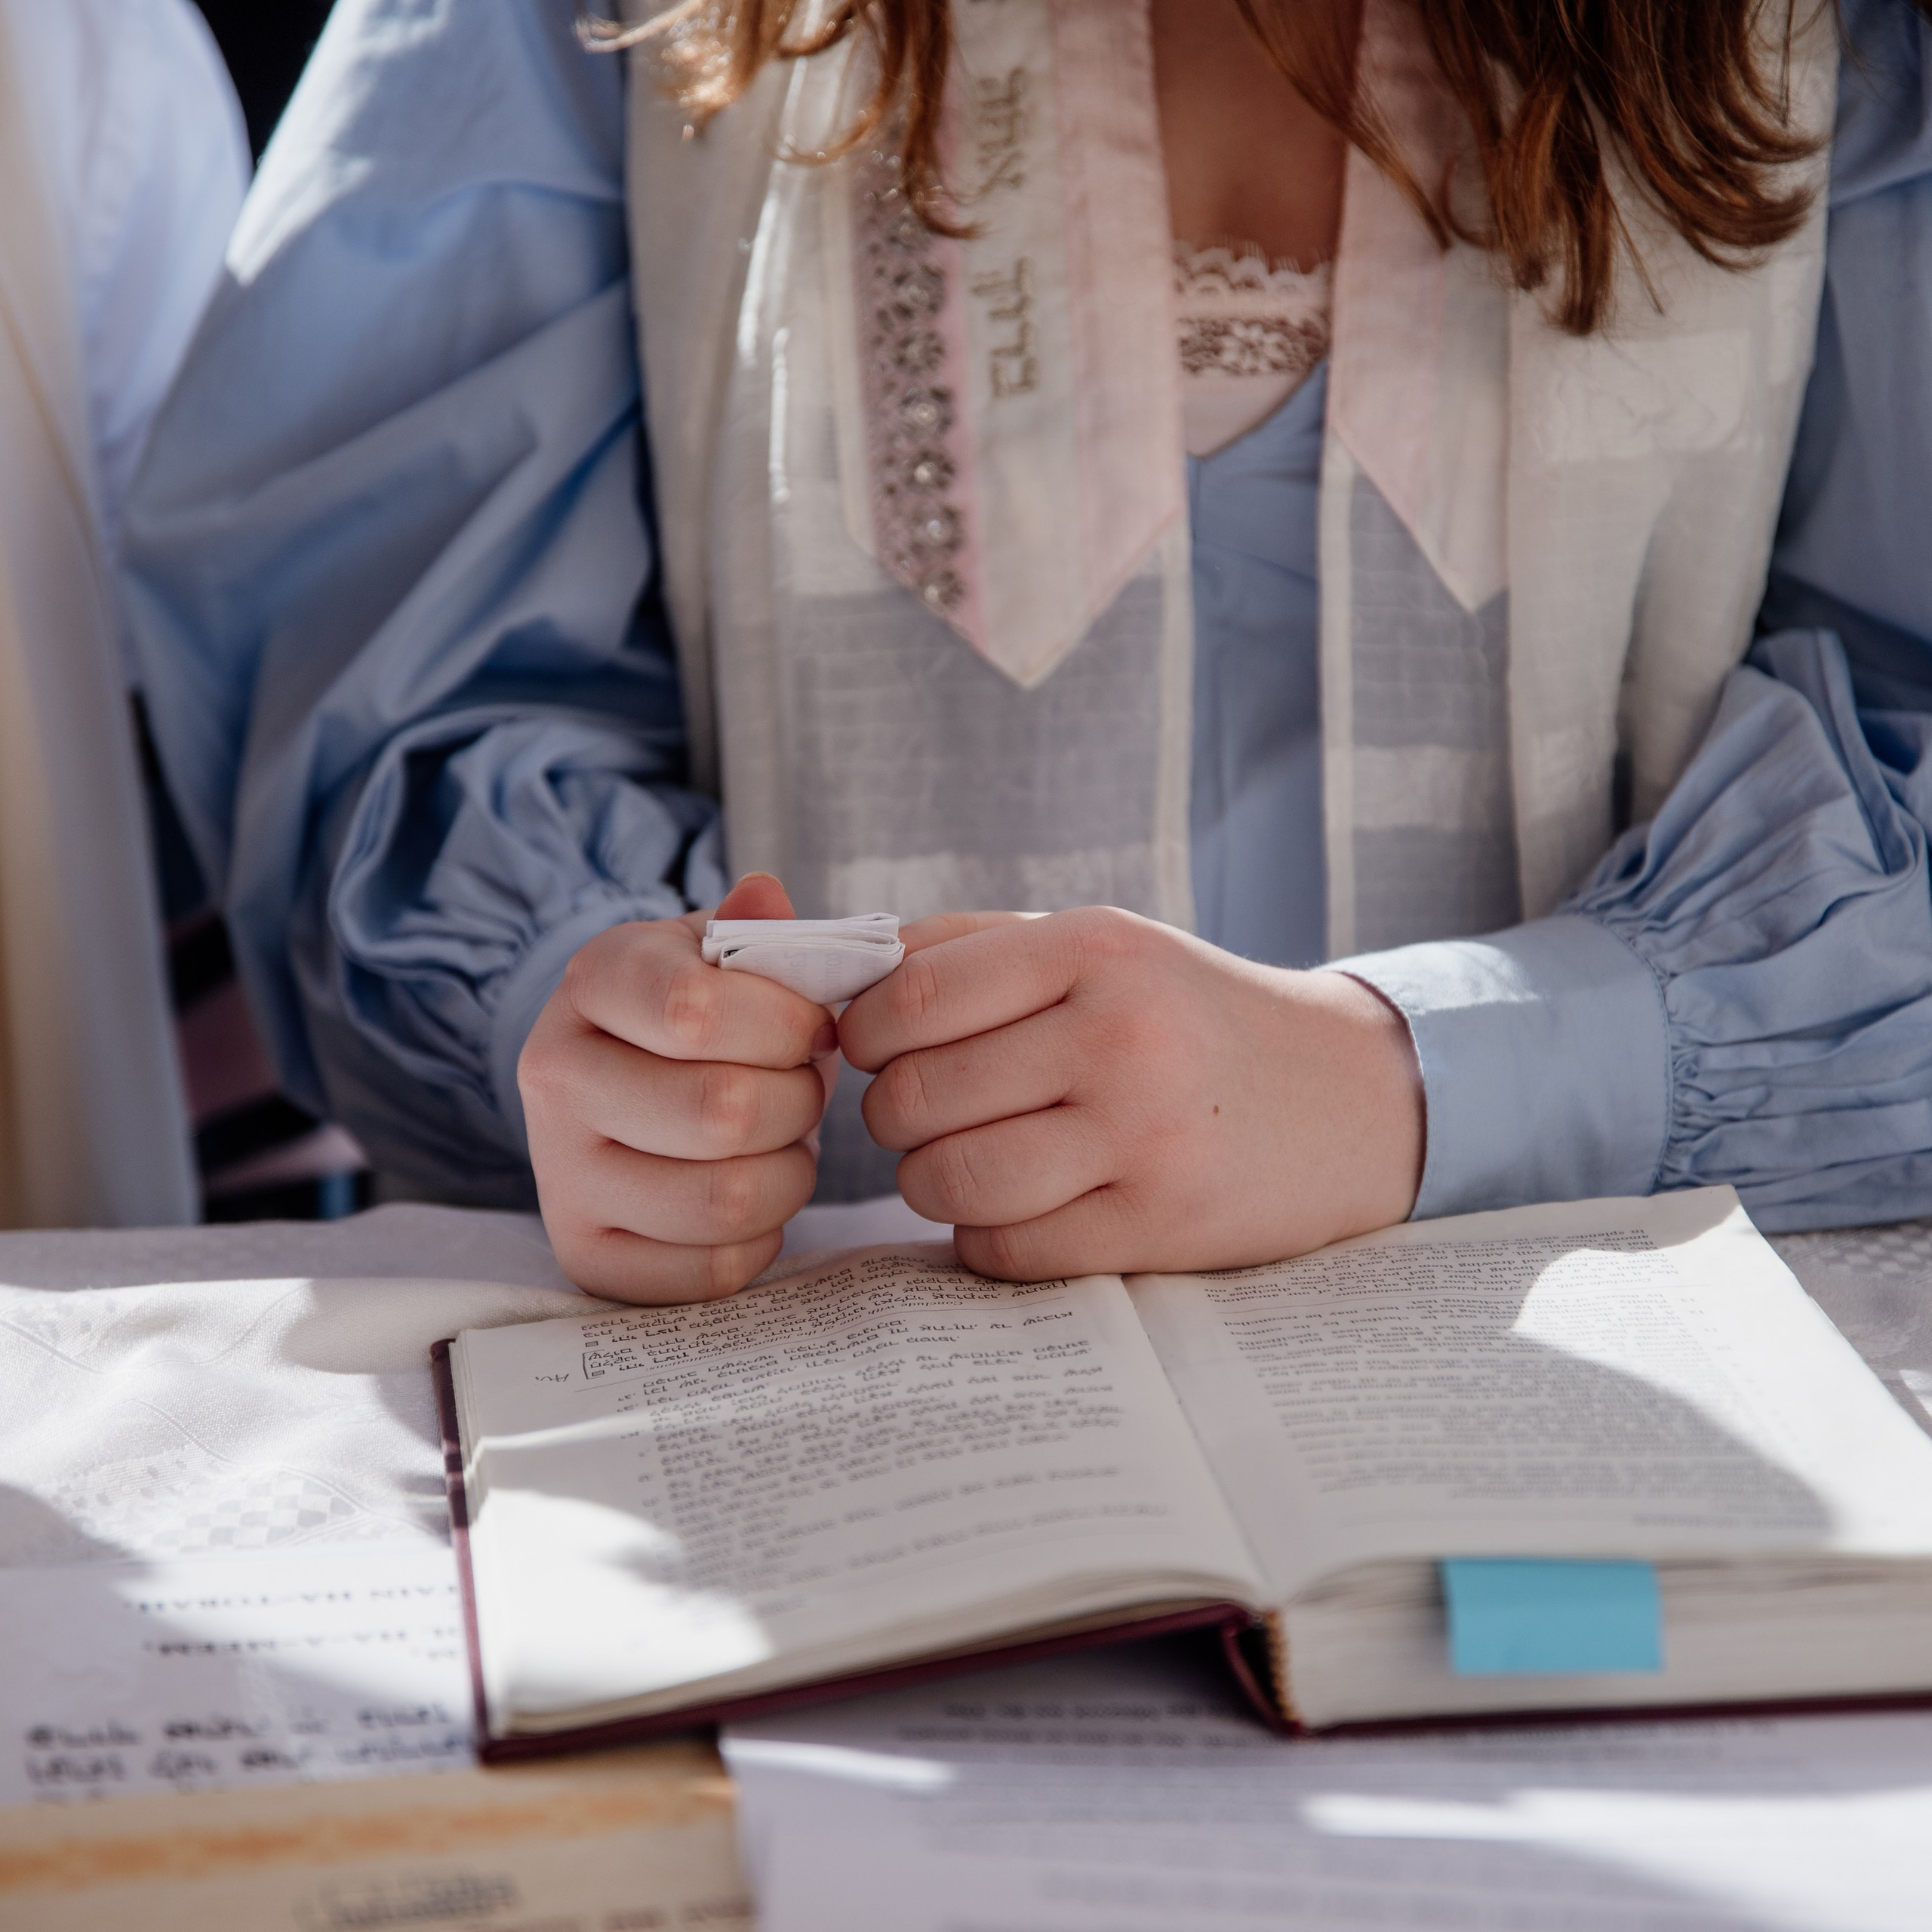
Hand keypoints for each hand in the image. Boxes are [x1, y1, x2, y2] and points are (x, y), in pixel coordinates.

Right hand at [519, 874, 834, 1301]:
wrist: (620, 1079)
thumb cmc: (695, 1010)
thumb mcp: (719, 950)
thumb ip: (756, 927)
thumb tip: (767, 899)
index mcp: (591, 983)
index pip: (695, 1011)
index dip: (786, 1023)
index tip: (812, 1025)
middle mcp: (556, 1080)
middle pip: (723, 1112)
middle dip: (799, 1101)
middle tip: (802, 1087)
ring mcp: (561, 1177)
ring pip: (726, 1199)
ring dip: (791, 1173)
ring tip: (784, 1141)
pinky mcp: (587, 1256)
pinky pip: (712, 1271)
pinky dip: (761, 1238)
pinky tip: (752, 1193)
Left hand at [838, 906, 1422, 1279]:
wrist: (1348, 1097)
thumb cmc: (1189, 1015)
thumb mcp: (1103, 944)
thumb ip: (971, 948)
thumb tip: (839, 975)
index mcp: (1094, 947)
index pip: (908, 999)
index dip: (866, 1036)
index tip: (883, 1049)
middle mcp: (1119, 1036)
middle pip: (917, 1097)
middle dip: (896, 1115)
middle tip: (927, 1113)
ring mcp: (1143, 1137)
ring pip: (950, 1180)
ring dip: (931, 1182)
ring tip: (967, 1161)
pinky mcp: (1158, 1227)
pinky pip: (1005, 1250)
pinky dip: (985, 1238)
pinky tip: (1021, 1207)